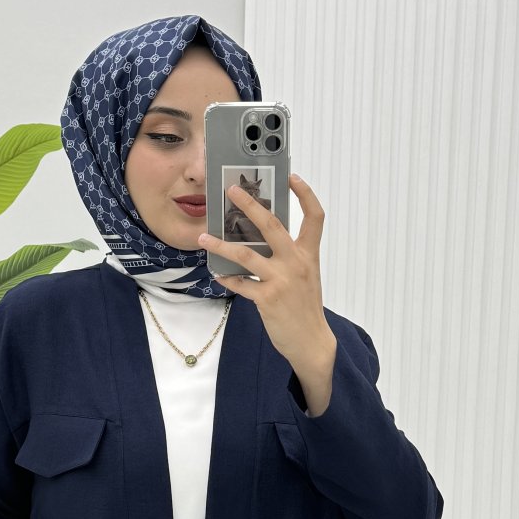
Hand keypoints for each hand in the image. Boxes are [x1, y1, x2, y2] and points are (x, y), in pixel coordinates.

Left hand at [197, 174, 336, 375]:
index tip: (293, 177)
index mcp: (308, 254)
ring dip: (221, 244)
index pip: (314, 217)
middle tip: (231, 190)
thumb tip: (263, 239)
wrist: (311, 341)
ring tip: (204, 236)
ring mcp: (281, 280)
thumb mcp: (306, 276)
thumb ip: (290, 256)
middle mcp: (296, 263)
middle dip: (249, 204)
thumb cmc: (305, 307)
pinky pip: (240, 284)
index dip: (306, 194)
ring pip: (245, 254)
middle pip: (271, 225)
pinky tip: (217, 275)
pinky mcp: (267, 299)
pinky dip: (227, 279)